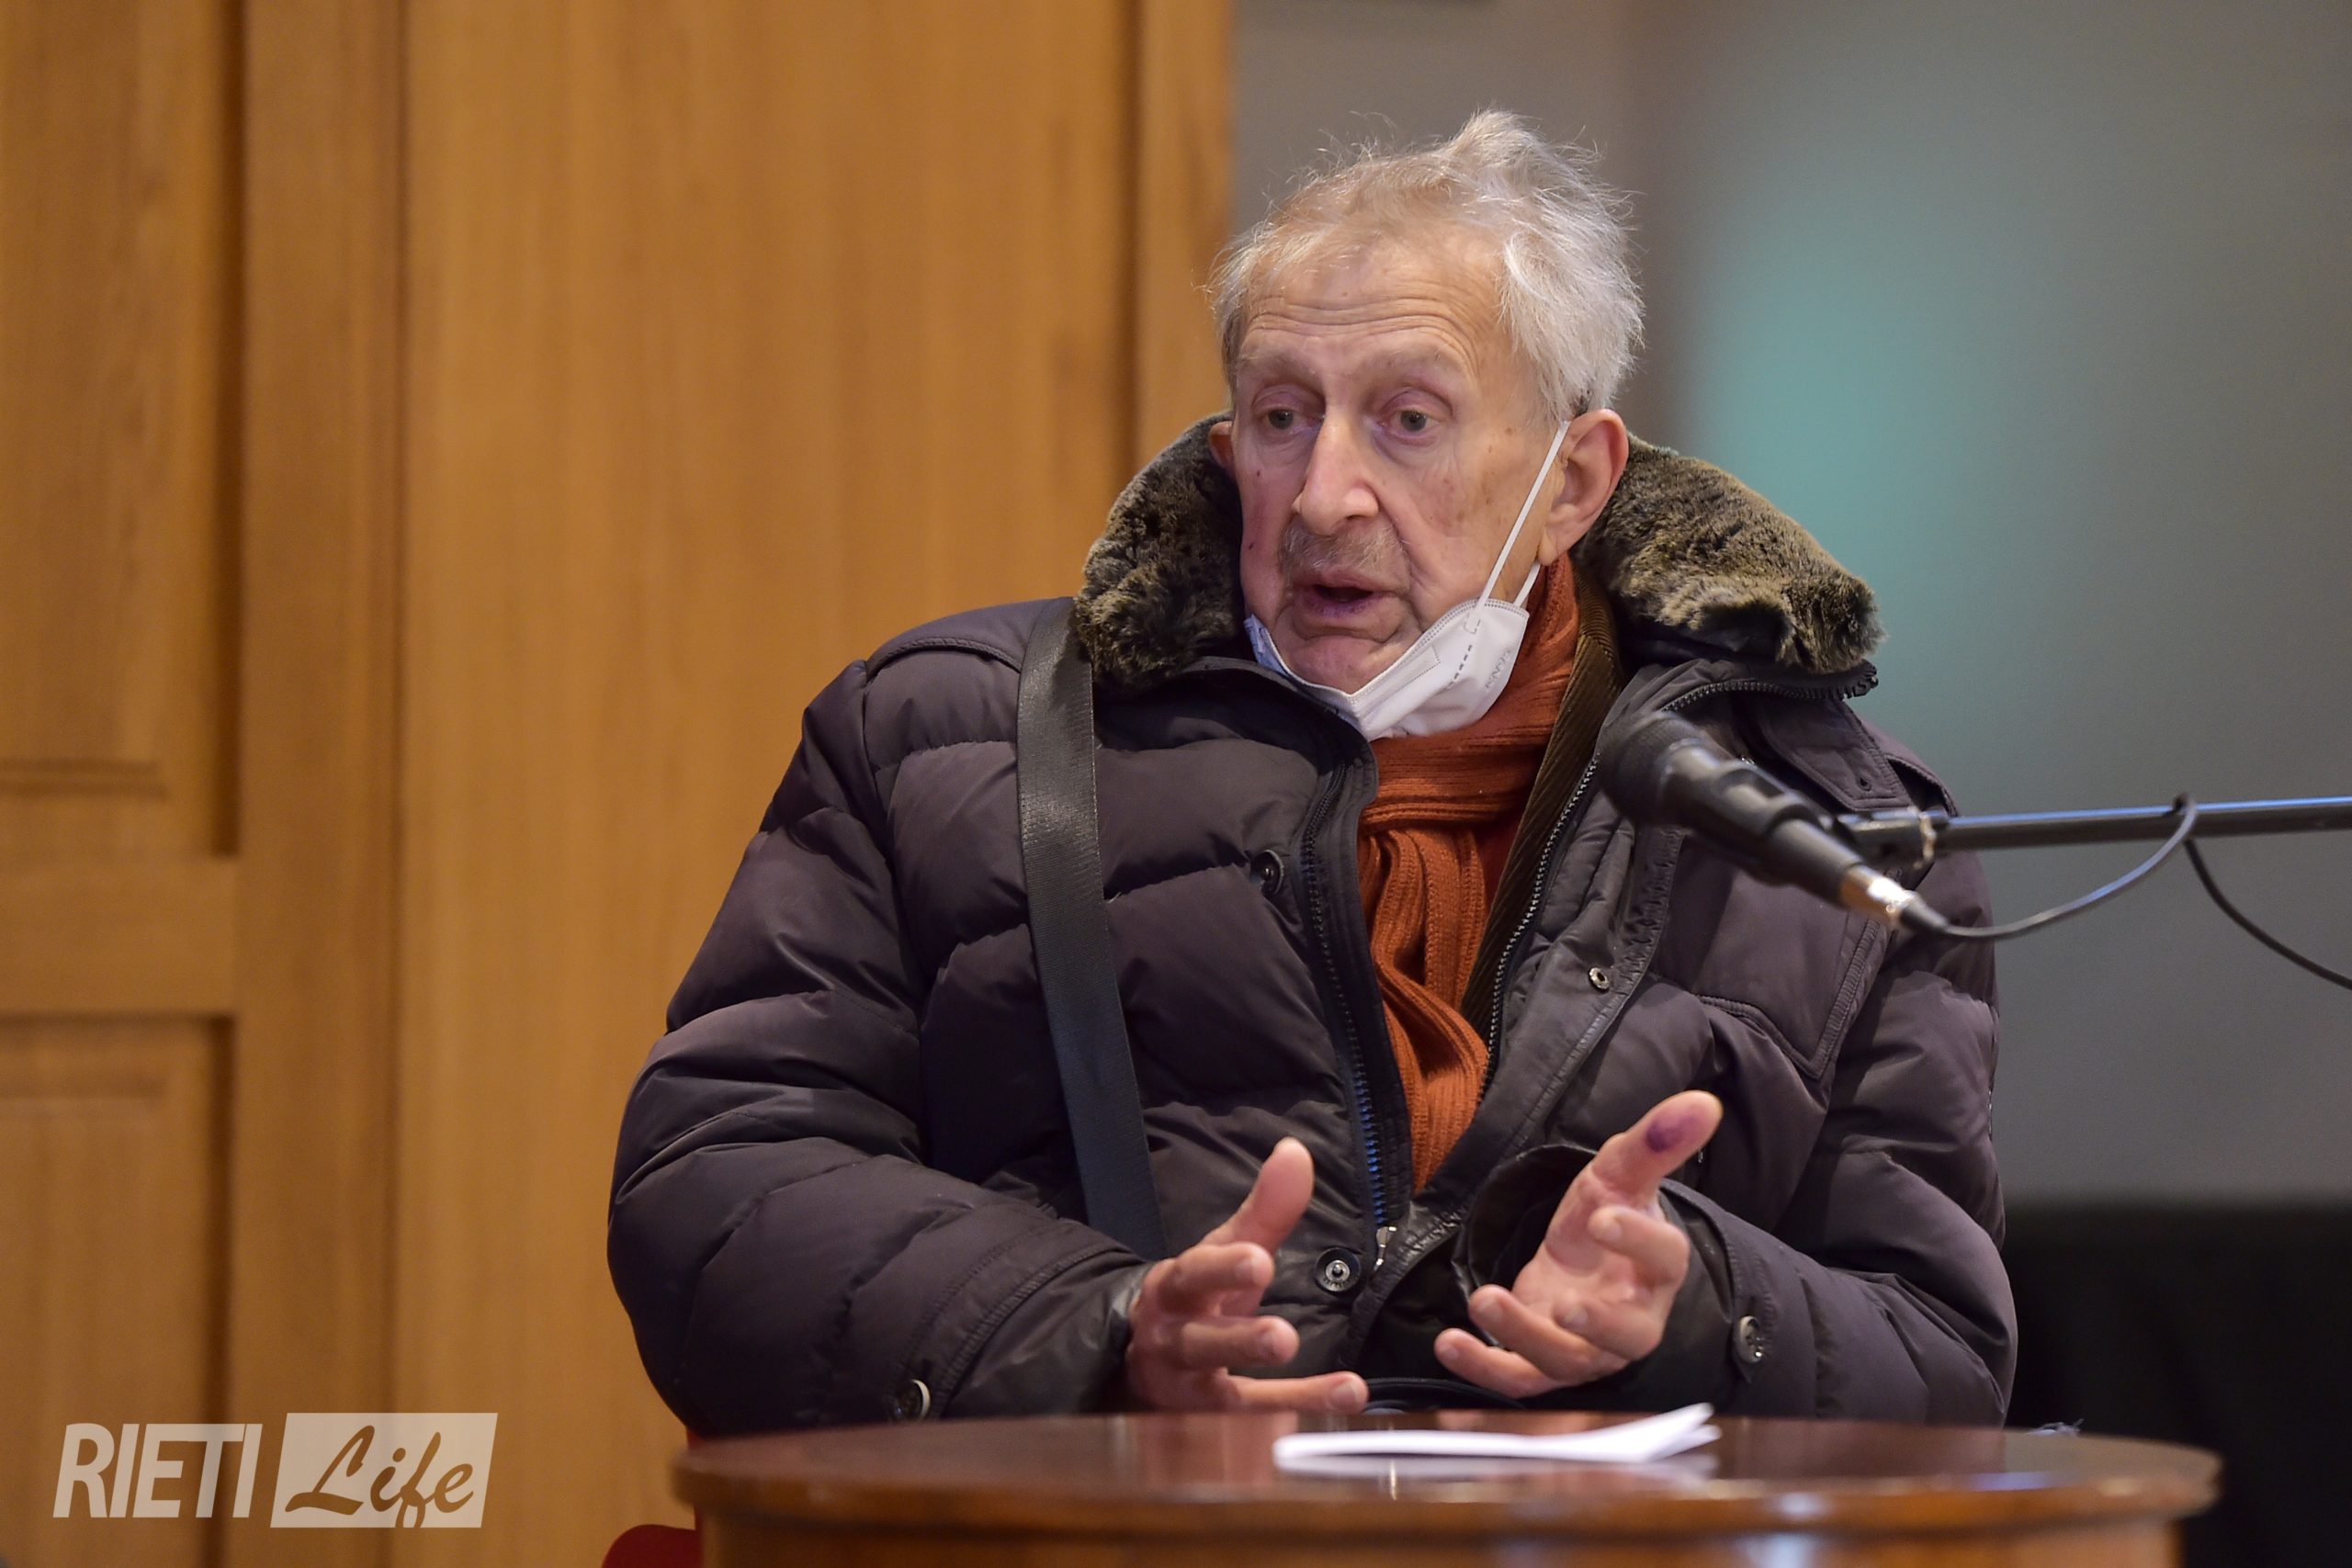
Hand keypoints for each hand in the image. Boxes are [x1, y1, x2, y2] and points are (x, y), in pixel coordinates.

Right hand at [1120, 1137, 1368, 1411]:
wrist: (1142, 1359)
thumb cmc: (1198, 1296)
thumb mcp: (1227, 1250)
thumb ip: (1265, 1209)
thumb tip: (1296, 1150)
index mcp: (1176, 1287)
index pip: (1195, 1273)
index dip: (1223, 1267)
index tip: (1259, 1258)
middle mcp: (1174, 1339)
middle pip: (1200, 1340)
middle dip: (1240, 1339)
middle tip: (1282, 1338)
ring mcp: (1188, 1390)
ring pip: (1224, 1396)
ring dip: (1278, 1397)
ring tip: (1338, 1388)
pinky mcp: (1209, 1425)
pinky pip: (1253, 1426)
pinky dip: (1299, 1414)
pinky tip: (1347, 1401)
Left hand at [1435, 1090, 1721, 1398]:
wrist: (1579, 1263)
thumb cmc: (1606, 1218)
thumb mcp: (1621, 1174)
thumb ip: (1655, 1142)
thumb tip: (1703, 1101)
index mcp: (1657, 1268)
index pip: (1664, 1258)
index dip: (1637, 1240)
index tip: (1600, 1216)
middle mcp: (1632, 1318)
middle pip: (1627, 1335)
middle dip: (1597, 1322)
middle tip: (1565, 1303)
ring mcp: (1588, 1350)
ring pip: (1567, 1360)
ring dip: (1525, 1335)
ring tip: (1484, 1299)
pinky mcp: (1544, 1367)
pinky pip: (1519, 1379)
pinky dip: (1484, 1368)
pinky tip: (1450, 1343)